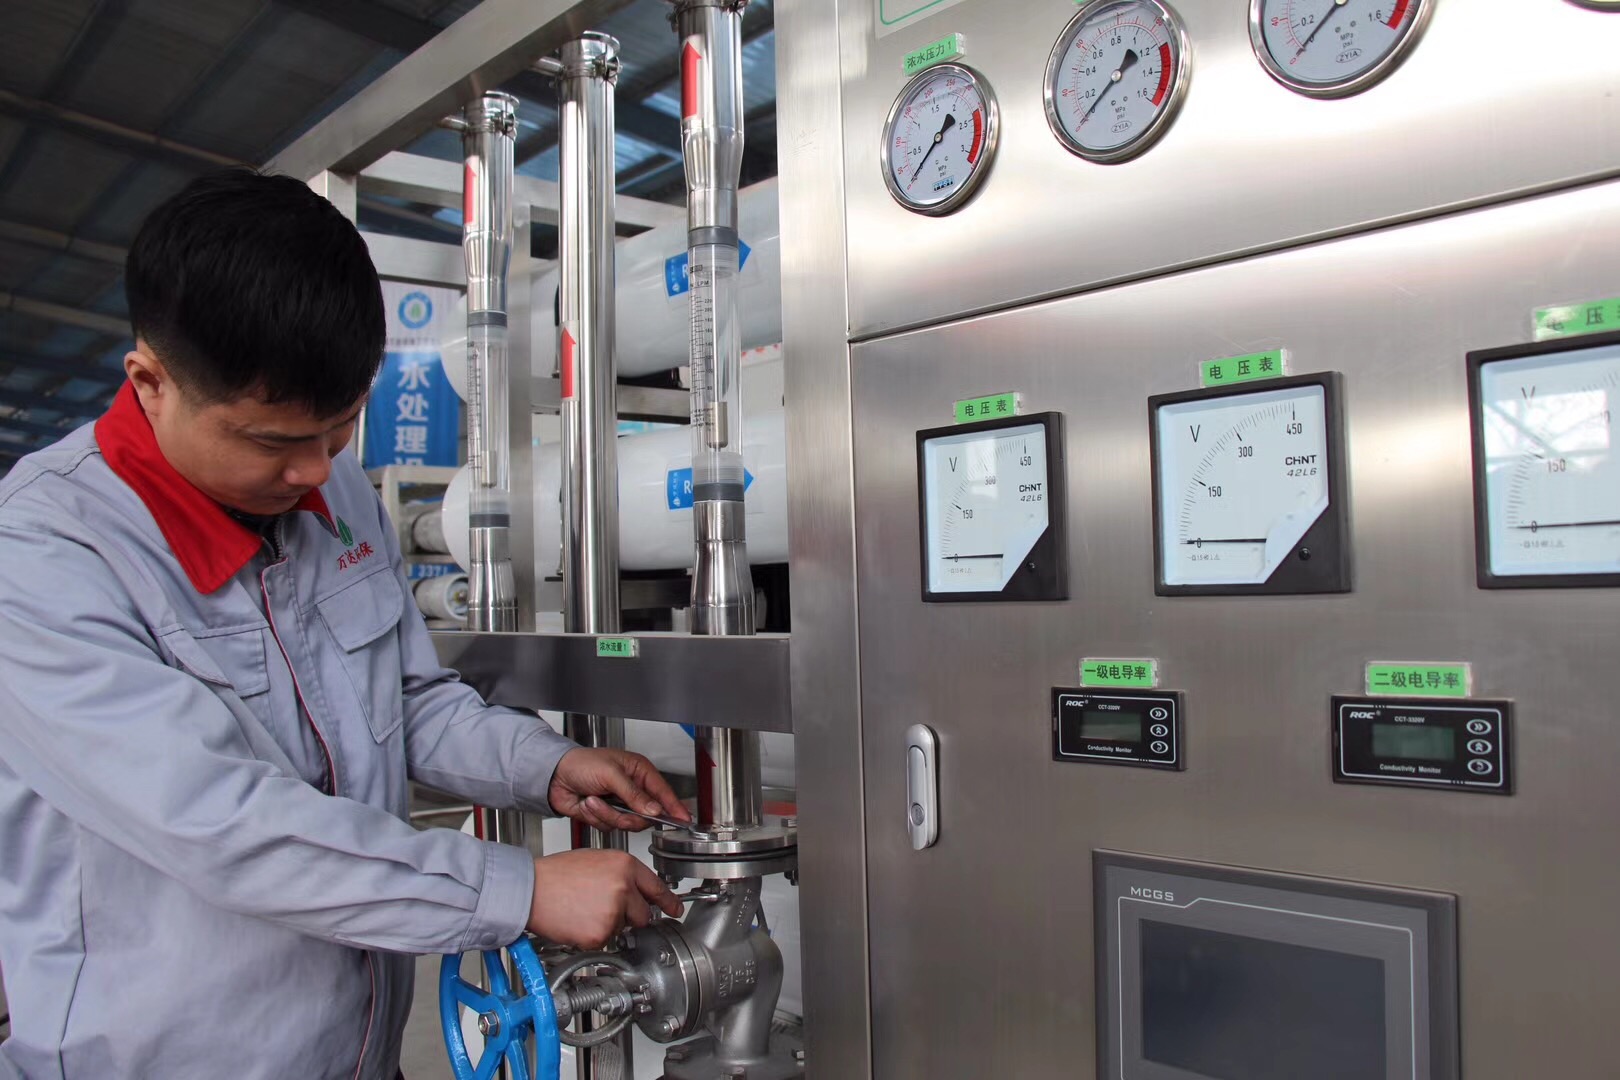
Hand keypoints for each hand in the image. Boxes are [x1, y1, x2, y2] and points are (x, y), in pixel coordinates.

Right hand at [528, 849, 682, 949]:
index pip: (657, 887)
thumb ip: (621, 875)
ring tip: (584, 909)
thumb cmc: (556, 875)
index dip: (668, 901)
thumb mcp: (596, 861)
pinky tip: (578, 921)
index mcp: (624, 865)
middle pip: (643, 914)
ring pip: (623, 928)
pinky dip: (593, 936)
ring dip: (608, 925)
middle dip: (629, 916)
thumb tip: (636, 891)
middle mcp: (623, 887)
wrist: (530, 889)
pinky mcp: (601, 933)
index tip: (675, 910)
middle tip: (602, 908)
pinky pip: (605, 940)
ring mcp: (613, 911)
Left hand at [548, 747, 690, 832]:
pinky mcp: (605, 815)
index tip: (684, 819)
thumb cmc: (580, 763)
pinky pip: (609, 827)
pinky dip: (596, 817)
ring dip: (606, 813)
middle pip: (645, 815)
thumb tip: (654, 809)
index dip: (674, 806)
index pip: (663, 792)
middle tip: (614, 806)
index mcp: (639, 772)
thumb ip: (634, 794)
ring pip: (627, 824)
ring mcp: (619, 804)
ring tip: (593, 799)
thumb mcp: (611, 774)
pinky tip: (587, 804)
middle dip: (627, 814)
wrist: (553, 777)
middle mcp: (632, 789)